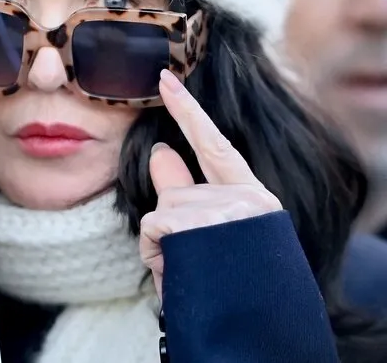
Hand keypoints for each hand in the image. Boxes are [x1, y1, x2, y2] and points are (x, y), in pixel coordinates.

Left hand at [140, 69, 282, 299]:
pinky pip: (153, 229)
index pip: (215, 144)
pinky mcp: (202, 222)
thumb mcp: (213, 235)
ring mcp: (225, 209)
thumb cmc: (231, 282)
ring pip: (162, 213)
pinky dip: (156, 254)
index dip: (188, 112)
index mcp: (253, 198)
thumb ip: (186, 191)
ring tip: (195, 272)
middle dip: (170, 230)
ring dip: (165, 248)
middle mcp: (245, 198)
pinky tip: (182, 271)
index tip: (165, 80)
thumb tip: (161, 151)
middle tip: (194, 263)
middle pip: (175, 194)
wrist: (255, 327)